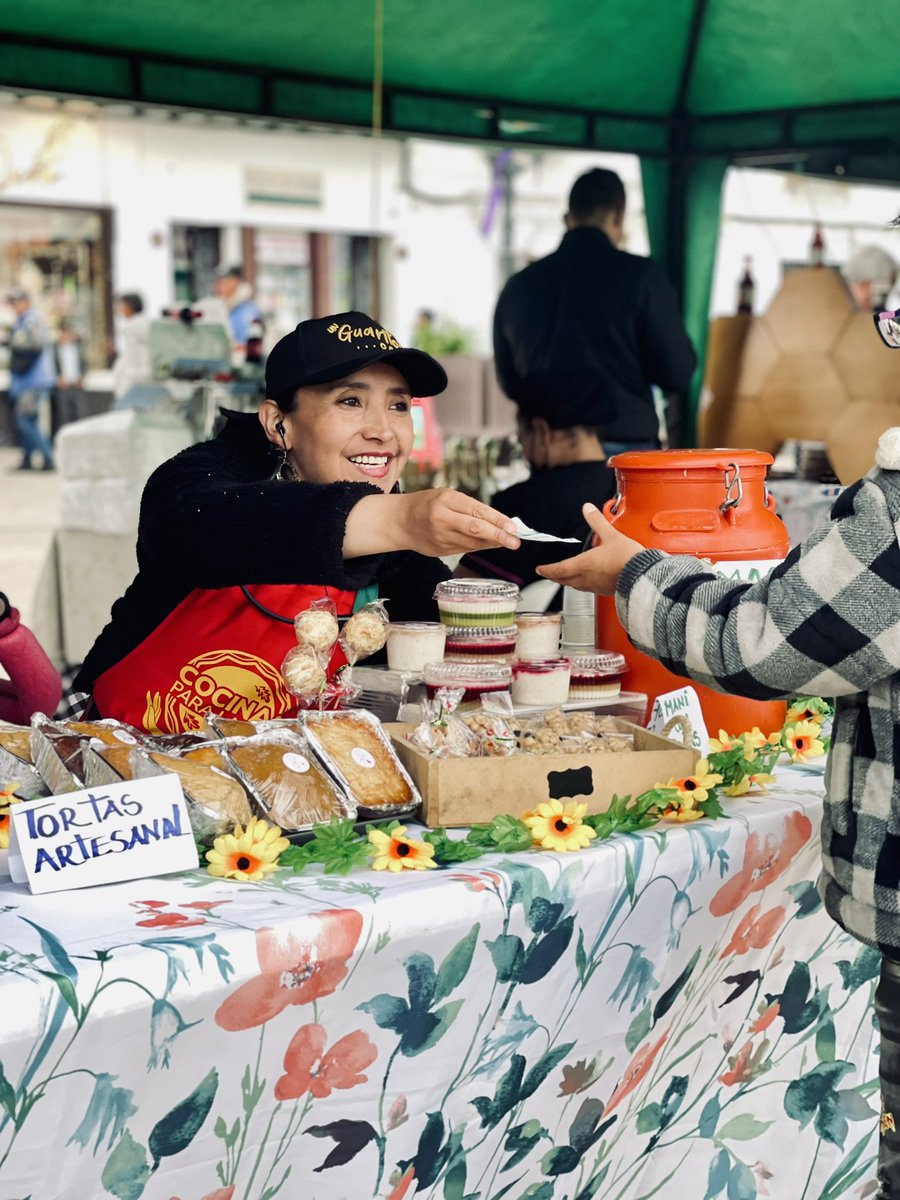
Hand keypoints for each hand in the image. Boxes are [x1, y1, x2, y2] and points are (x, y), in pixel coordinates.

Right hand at [345, 489, 521, 557]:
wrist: (399, 521)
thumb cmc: (427, 504)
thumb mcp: (447, 496)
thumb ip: (470, 508)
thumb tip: (500, 522)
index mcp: (445, 500)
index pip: (477, 511)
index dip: (497, 520)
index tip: (513, 527)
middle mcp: (442, 519)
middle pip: (476, 529)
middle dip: (499, 536)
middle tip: (515, 542)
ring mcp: (440, 537)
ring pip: (473, 543)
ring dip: (492, 543)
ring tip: (507, 542)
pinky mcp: (440, 550)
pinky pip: (465, 549)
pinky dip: (480, 547)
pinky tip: (490, 544)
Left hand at [536, 503, 644, 594]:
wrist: (643, 577)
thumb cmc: (627, 559)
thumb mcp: (611, 535)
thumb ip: (597, 521)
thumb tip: (588, 509)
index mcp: (583, 565)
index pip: (558, 569)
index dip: (547, 570)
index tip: (540, 570)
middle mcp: (586, 578)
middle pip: (564, 580)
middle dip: (555, 576)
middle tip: (550, 573)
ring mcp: (595, 586)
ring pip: (575, 585)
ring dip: (567, 581)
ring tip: (565, 577)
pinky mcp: (605, 590)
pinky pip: (588, 588)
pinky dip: (582, 584)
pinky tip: (588, 580)